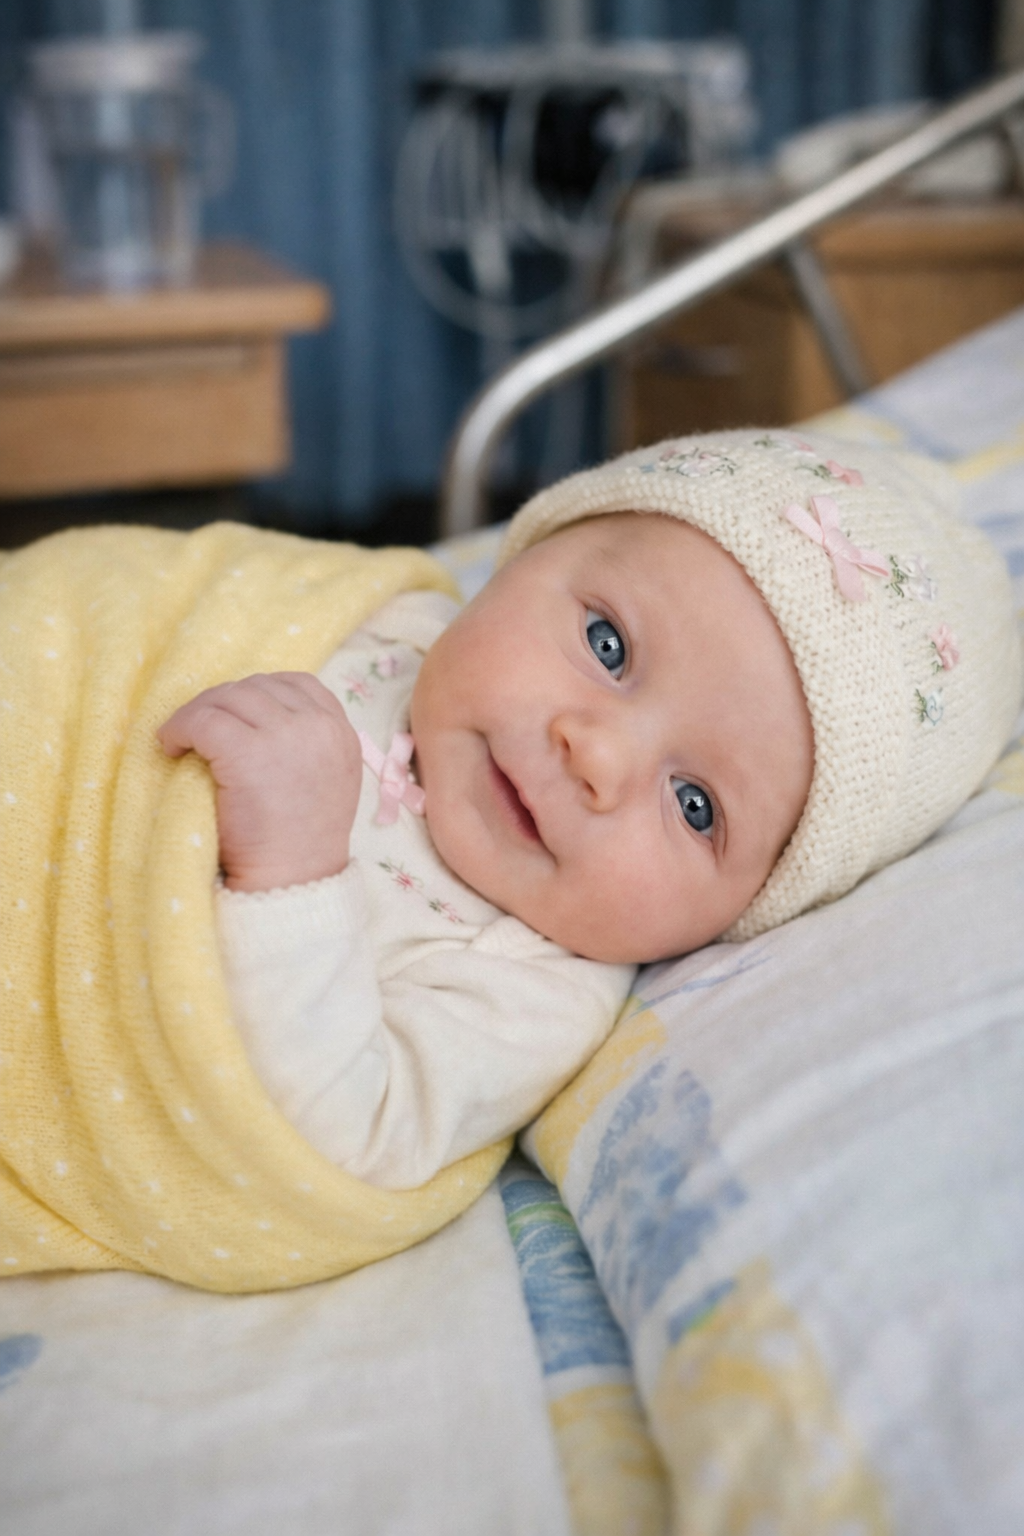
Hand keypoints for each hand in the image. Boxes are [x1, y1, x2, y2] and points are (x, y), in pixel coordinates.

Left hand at [158, 673, 362, 891]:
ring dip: (198, 714)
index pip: (299, 684)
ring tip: (182, 740)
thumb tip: (266, 722)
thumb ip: (311, 747)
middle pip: (258, 686)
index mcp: (340, 733)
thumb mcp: (329, 783)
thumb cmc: (301, 844)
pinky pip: (203, 719)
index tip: (237, 716)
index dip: (260, 694)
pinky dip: (180, 727)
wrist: (293, 881)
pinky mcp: (247, 751)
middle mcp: (318, 727)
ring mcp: (285, 735)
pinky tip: (171, 747)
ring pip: (227, 698)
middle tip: (200, 730)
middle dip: (224, 703)